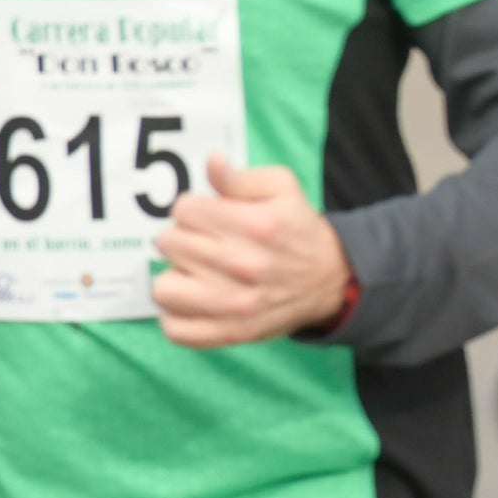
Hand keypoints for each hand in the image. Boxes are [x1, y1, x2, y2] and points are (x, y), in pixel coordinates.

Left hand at [152, 157, 355, 346]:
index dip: (195, 209)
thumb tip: (211, 164)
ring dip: (177, 277)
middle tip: (207, 244)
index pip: (183, 209)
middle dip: (185, 239)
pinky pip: (176, 329)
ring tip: (198, 274)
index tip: (210, 217)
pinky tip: (196, 301)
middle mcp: (242, 265)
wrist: (333, 280)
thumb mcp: (282, 189)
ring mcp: (235, 304)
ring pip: (163, 287)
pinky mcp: (230, 333)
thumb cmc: (299, 230)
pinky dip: (179, 316)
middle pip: (168, 244)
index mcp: (253, 225)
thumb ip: (240, 177)